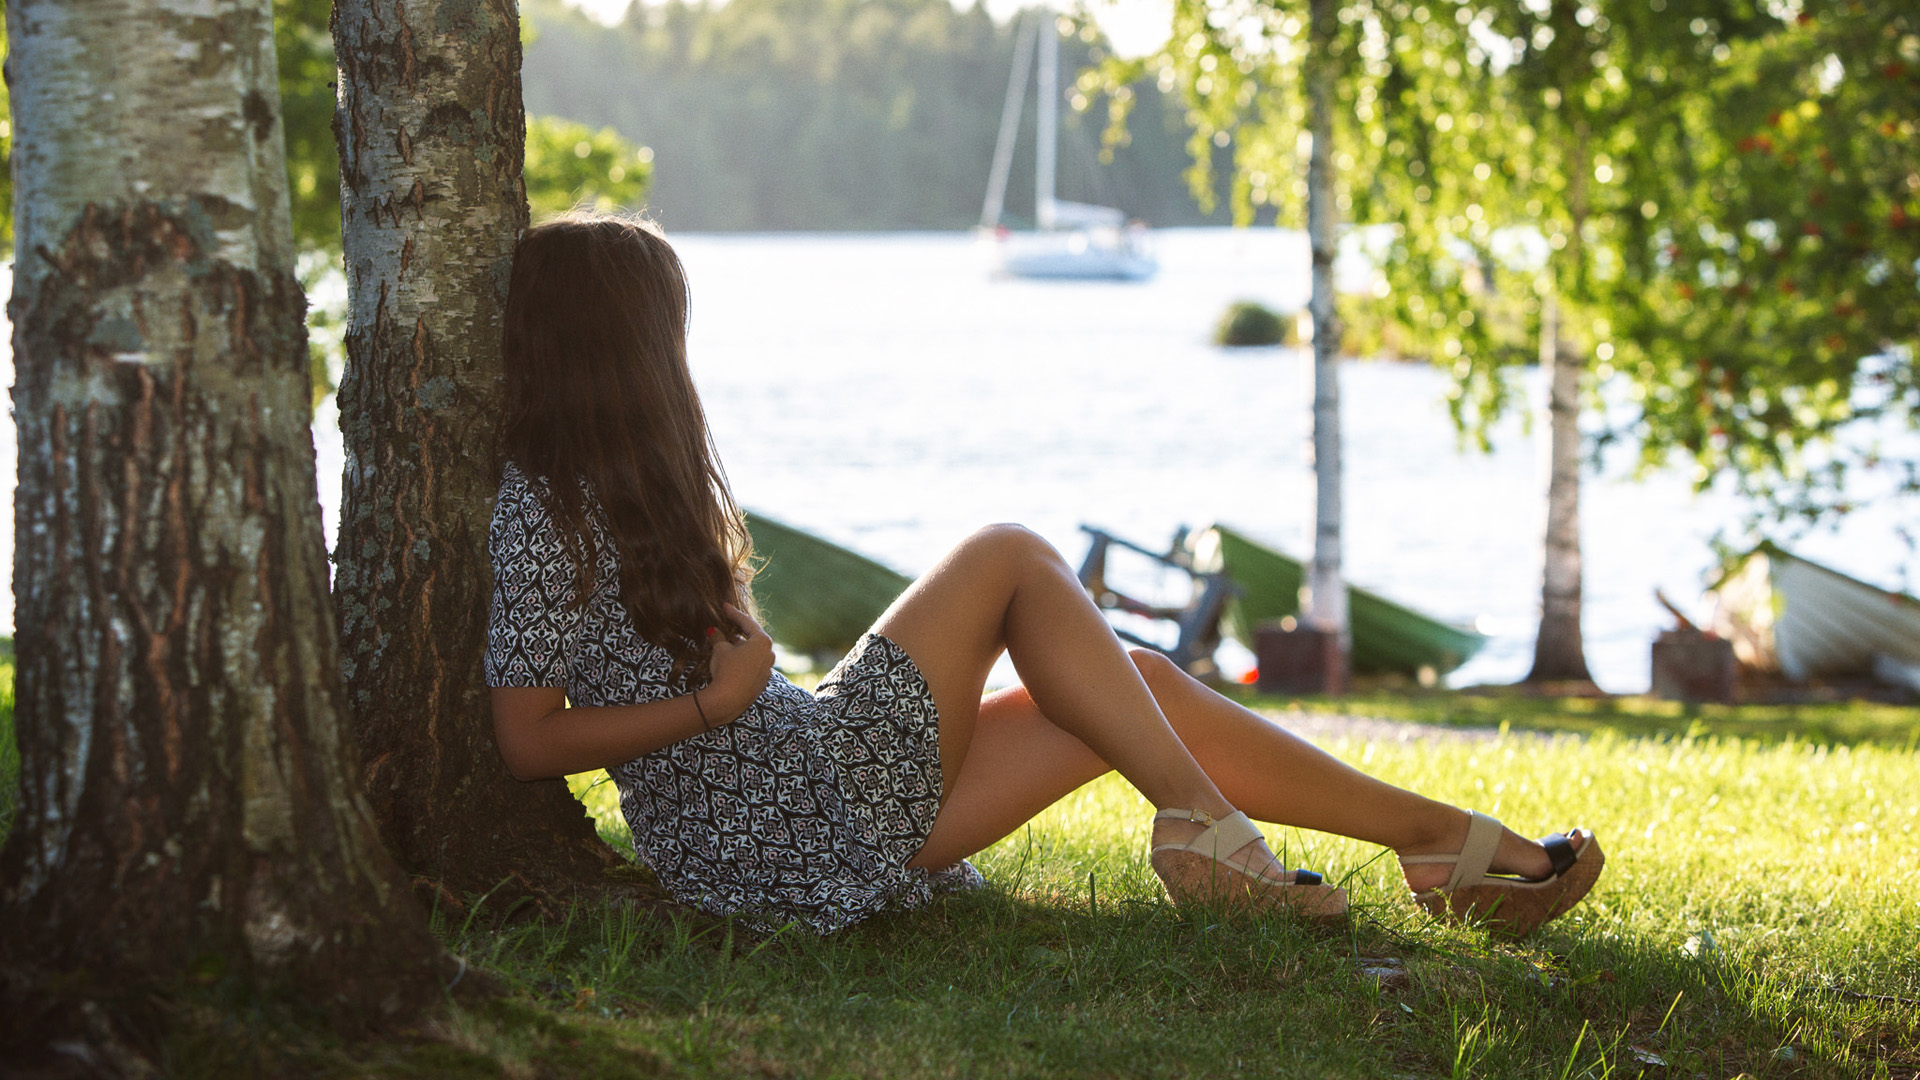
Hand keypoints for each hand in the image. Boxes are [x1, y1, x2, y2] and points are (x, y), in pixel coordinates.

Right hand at [704, 603, 773, 722]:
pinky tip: (732, 660)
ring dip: (741, 646)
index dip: (734, 613)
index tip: (725, 606)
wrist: (728, 700)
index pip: (747, 622)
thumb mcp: (720, 650)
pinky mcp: (761, 682)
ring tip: (728, 642)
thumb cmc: (726, 670)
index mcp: (762, 641)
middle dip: (739, 630)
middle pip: (754, 637)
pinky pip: (753, 665)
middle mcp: (769, 654)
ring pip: (754, 652)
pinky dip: (743, 660)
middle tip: (728, 623)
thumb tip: (713, 631)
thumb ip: (718, 637)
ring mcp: (767, 669)